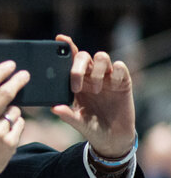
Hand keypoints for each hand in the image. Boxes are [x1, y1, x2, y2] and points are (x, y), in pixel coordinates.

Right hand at [0, 61, 29, 177]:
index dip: (0, 71)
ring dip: (13, 112)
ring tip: (1, 126)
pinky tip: (5, 137)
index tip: (10, 64)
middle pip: (6, 93)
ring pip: (15, 110)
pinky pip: (20, 125)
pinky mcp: (8, 144)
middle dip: (18, 80)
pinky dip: (16, 127)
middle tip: (26, 74)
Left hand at [51, 34, 135, 156]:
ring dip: (96, 71)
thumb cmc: (91, 127)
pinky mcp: (123, 82)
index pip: (71, 59)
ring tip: (96, 90)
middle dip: (78, 66)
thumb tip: (54, 107)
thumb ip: (67, 114)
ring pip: (103, 57)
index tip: (59, 39)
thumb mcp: (78, 122)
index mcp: (77, 82)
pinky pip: (120, 67)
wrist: (112, 138)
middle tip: (76, 86)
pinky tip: (113, 83)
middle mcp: (92, 76)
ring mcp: (108, 78)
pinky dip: (116, 71)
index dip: (67, 47)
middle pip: (85, 56)